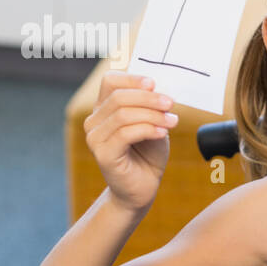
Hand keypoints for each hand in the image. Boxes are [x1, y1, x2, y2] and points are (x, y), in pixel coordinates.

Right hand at [84, 71, 175, 212]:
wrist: (143, 187)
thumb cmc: (148, 154)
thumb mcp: (153, 124)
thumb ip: (152, 108)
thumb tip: (162, 92)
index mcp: (103, 109)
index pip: (110, 82)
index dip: (132, 79)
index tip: (154, 83)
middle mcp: (94, 121)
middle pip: (119, 97)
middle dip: (149, 98)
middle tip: (171, 103)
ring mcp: (95, 138)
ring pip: (123, 115)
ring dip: (152, 115)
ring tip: (172, 121)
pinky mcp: (103, 154)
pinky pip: (125, 134)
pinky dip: (147, 129)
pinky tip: (163, 133)